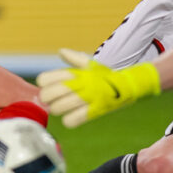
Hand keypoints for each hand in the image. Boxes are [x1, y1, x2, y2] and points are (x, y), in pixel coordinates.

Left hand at [37, 49, 161, 127]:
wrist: (128, 85)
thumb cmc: (105, 76)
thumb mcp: (91, 64)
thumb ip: (74, 58)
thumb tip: (61, 51)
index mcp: (76, 72)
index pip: (46, 78)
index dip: (44, 84)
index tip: (48, 87)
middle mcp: (80, 83)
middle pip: (49, 94)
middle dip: (47, 99)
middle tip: (51, 101)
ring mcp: (88, 97)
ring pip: (58, 108)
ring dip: (57, 110)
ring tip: (61, 109)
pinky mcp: (94, 111)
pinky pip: (72, 120)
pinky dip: (69, 120)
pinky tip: (72, 117)